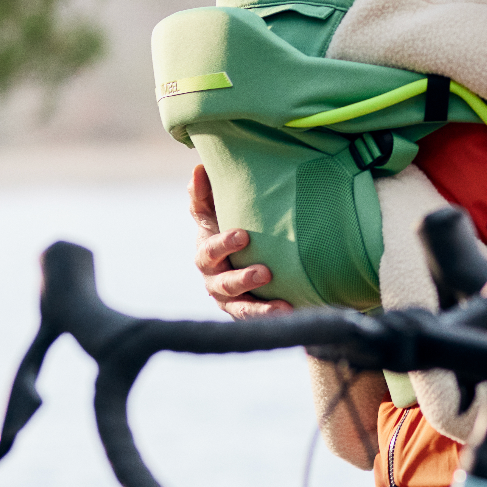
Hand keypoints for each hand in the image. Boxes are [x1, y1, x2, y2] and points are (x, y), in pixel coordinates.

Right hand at [188, 164, 291, 319]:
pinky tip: (288, 313)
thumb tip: (199, 167)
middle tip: (265, 272)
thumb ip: (204, 193)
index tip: (243, 235)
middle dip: (242, 278)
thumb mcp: (213, 211)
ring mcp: (229, 299)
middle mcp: (214, 279)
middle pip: (223, 283)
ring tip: (280, 305)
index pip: (209, 250)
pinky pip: (255, 318)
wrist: (235, 257)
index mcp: (206, 253)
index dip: (223, 244)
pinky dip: (270, 317)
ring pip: (240, 307)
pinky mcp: (244, 311)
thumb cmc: (224, 226)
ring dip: (258, 307)